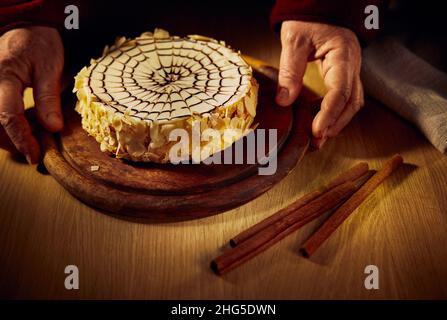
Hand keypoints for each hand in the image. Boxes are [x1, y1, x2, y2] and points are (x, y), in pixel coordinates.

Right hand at [0, 26, 63, 163]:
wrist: (25, 29)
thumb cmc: (39, 45)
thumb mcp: (50, 68)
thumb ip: (49, 98)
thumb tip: (53, 128)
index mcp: (3, 76)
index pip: (8, 116)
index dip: (22, 139)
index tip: (35, 156)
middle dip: (13, 141)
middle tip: (36, 147)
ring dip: (8, 136)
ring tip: (32, 134)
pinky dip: (6, 126)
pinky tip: (24, 125)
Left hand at [276, 21, 363, 147]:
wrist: (320, 8)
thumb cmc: (308, 19)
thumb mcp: (294, 40)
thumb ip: (290, 70)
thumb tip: (284, 102)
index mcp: (344, 55)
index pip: (341, 91)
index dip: (329, 114)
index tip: (316, 131)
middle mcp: (352, 66)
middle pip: (351, 102)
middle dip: (335, 124)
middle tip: (316, 141)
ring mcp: (350, 71)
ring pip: (351, 103)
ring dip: (336, 122)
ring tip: (318, 138)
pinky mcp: (343, 75)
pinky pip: (343, 98)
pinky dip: (333, 113)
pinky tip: (318, 122)